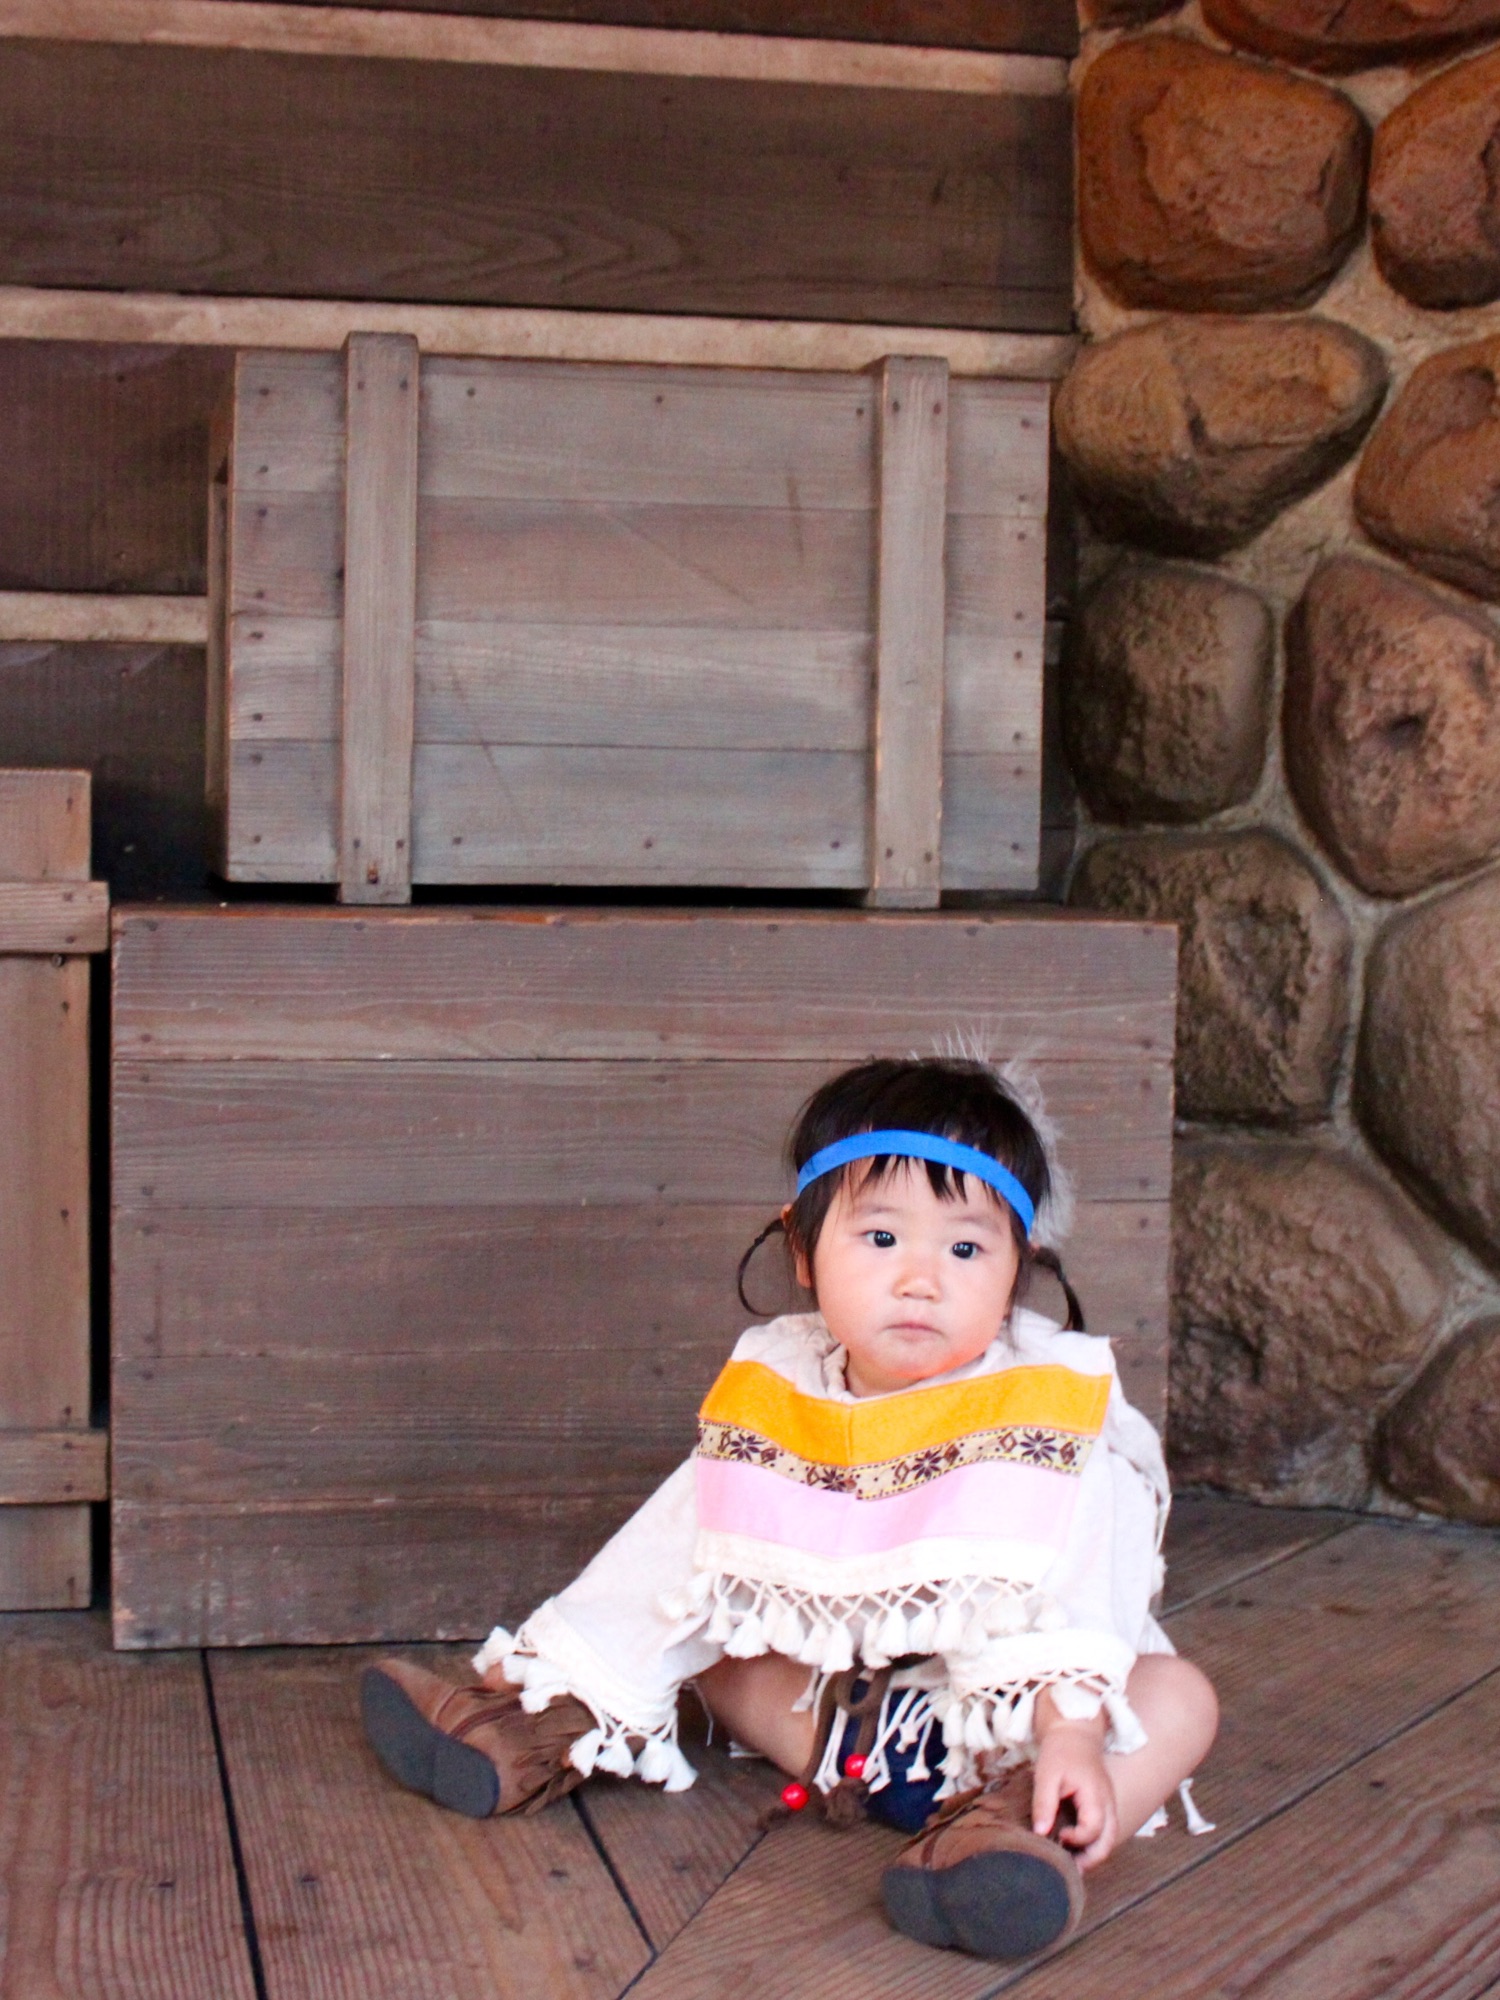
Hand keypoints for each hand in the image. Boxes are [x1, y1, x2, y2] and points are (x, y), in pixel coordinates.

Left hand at [1031, 1707, 1118, 1871]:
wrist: (1075, 1732)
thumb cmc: (1060, 1751)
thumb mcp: (1046, 1774)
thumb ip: (1044, 1803)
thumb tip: (1040, 1833)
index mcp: (1095, 1794)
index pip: (1093, 1829)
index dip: (1076, 1839)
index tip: (1058, 1834)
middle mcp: (1108, 1802)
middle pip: (1109, 1841)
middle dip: (1091, 1859)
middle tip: (1069, 1868)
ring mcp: (1109, 1804)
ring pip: (1109, 1838)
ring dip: (1093, 1853)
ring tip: (1071, 1863)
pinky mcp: (1104, 1805)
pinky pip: (1105, 1831)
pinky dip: (1094, 1843)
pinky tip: (1075, 1848)